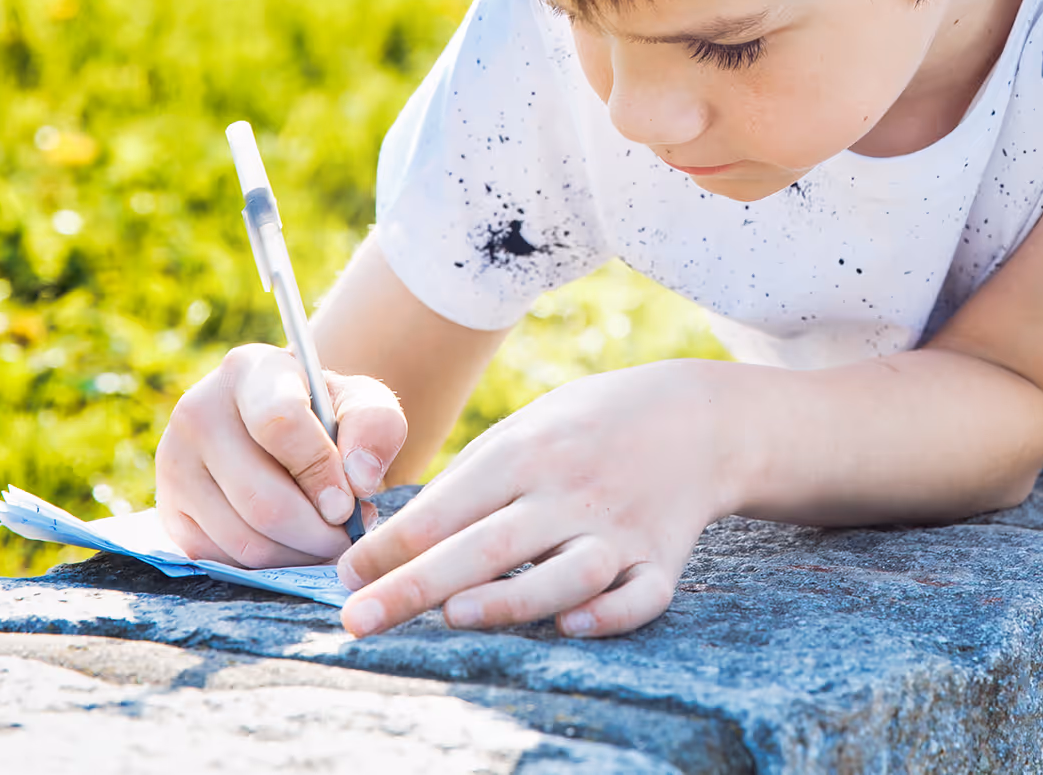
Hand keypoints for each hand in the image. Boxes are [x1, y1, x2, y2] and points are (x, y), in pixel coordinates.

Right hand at [155, 344, 407, 567]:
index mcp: (248, 371)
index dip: (320, 472)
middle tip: (347, 536)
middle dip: (317, 532)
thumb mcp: (361, 402)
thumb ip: (375, 426)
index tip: (349, 503)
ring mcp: (173, 463)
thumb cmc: (326, 414)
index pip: (279, 424)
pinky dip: (267, 566)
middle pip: (262, 500)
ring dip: (298, 556)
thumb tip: (359, 480)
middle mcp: (197, 412)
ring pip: (244, 539)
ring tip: (327, 540)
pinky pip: (222, 560)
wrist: (281, 428)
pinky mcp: (168, 510)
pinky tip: (293, 547)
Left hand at [335, 358, 737, 638]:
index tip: (344, 578)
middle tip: (358, 619)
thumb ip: (470, 480)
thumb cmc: (587, 428)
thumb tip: (394, 541)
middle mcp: (571, 489)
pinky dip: (610, 613)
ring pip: (566, 571)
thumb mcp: (527, 427)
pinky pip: (641, 595)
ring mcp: (621, 526)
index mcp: (528, 452)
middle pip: (490, 543)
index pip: (448, 504)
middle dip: (417, 583)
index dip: (391, 544)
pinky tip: (572, 624)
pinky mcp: (662, 559)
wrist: (697, 418)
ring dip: (513, 595)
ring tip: (455, 617)